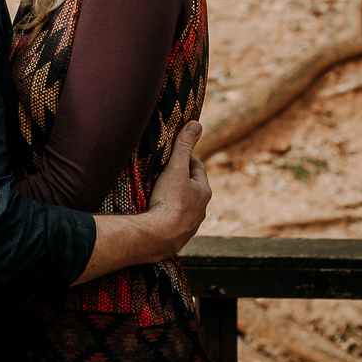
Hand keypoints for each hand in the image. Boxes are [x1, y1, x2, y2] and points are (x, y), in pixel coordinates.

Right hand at [145, 121, 210, 258]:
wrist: (159, 237)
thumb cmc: (169, 201)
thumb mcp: (175, 168)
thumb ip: (183, 146)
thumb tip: (196, 123)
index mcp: (203, 191)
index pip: (197, 168)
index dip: (186, 159)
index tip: (175, 154)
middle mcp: (201, 209)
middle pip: (192, 187)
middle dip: (181, 179)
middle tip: (165, 172)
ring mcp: (190, 224)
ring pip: (185, 206)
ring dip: (175, 198)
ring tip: (159, 192)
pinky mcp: (178, 236)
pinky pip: (175, 221)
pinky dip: (168, 215)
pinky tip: (157, 214)